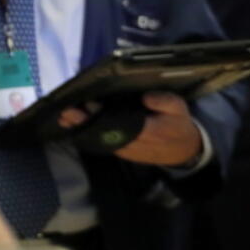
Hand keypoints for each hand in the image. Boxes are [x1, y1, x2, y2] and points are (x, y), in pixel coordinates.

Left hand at [58, 91, 201, 166]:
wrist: (184, 151)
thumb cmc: (179, 125)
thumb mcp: (179, 108)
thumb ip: (163, 101)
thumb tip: (145, 97)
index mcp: (148, 131)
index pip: (121, 124)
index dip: (102, 116)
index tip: (88, 105)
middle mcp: (134, 143)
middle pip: (105, 133)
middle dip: (85, 123)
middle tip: (67, 113)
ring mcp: (128, 150)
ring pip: (102, 140)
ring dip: (83, 129)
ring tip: (65, 118)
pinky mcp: (124, 153)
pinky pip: (105, 144)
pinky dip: (90, 135)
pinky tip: (77, 127)